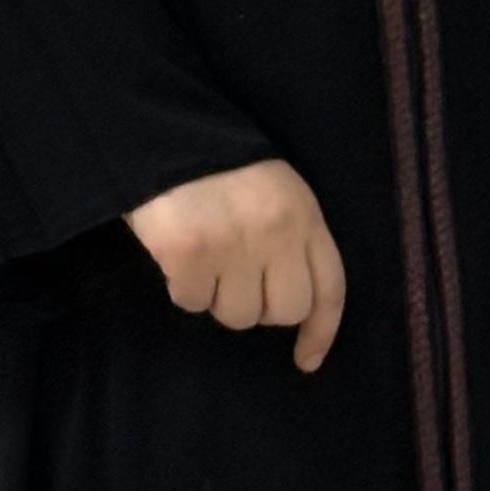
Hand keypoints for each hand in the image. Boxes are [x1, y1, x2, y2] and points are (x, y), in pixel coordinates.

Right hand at [124, 159, 347, 372]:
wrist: (160, 130)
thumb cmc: (218, 165)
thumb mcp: (273, 190)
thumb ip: (289, 238)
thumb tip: (288, 306)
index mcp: (304, 213)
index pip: (329, 288)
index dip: (321, 331)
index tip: (306, 359)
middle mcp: (276, 232)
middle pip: (284, 311)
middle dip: (260, 308)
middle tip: (235, 280)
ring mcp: (233, 244)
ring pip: (236, 315)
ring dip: (217, 297)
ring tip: (204, 257)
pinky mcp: (189, 254)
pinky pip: (191, 302)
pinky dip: (182, 287)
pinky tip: (177, 253)